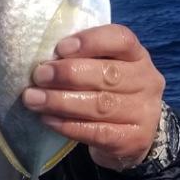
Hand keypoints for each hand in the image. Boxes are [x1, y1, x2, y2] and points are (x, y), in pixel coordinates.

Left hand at [21, 24, 164, 170]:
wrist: (132, 133)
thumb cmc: (105, 90)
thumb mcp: (101, 67)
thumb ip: (79, 59)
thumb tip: (42, 59)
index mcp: (136, 56)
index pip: (121, 39)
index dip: (90, 41)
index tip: (60, 48)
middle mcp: (146, 81)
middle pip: (108, 74)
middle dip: (68, 74)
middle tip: (39, 76)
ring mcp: (145, 112)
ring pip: (101, 105)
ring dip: (61, 101)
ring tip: (33, 99)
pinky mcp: (134, 139)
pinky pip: (98, 132)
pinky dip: (68, 125)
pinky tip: (48, 119)